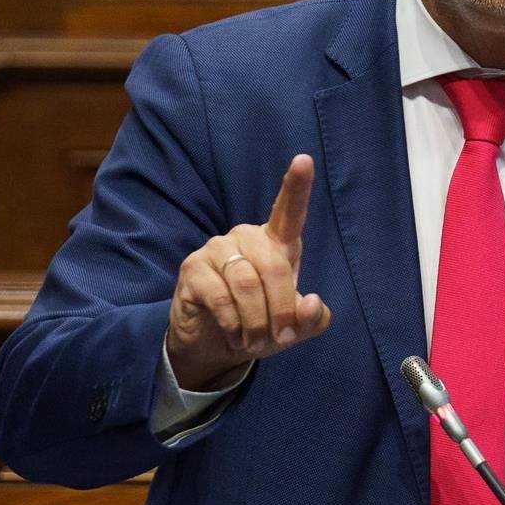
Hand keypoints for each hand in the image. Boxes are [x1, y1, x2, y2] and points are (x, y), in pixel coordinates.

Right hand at [166, 154, 331, 390]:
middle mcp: (246, 236)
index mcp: (276, 242)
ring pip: (247, 284)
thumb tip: (309, 303)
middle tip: (282, 340)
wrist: (214, 344)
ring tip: (256, 343)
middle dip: (282, 311)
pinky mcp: (193, 268)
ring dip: (257, 323)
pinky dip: (235, 325)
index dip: (297, 186)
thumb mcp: (293, 329)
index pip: (289, 211)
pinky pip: (222, 297)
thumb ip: (311, 318)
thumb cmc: (260, 326)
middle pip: (273, 266)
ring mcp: (217, 249)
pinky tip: (235, 336)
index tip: (304, 160)